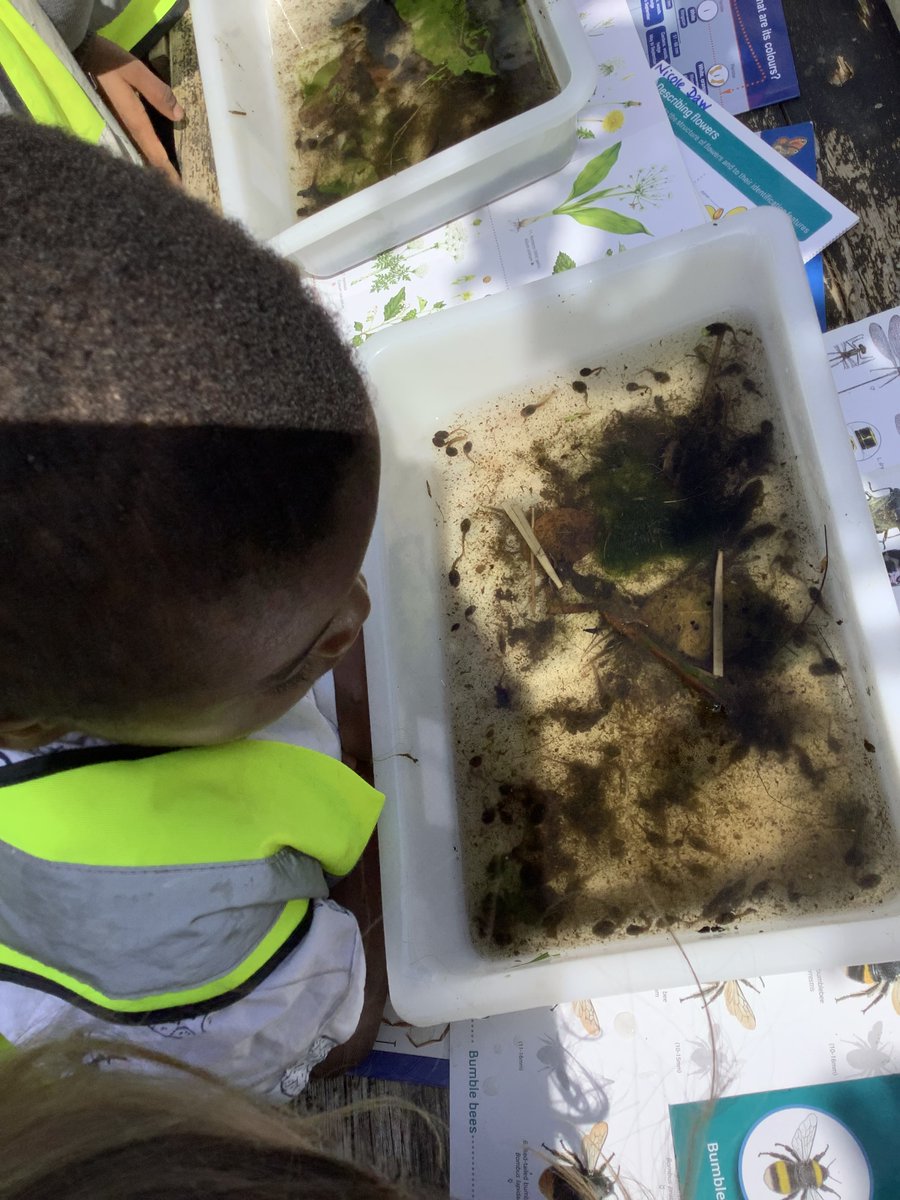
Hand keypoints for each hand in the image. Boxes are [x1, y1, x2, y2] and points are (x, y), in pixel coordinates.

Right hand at [79, 35, 182, 181]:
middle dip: (160, 176)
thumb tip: (179, 115)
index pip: (154, 153)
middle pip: (145, 159)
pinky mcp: (111, 120)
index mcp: (133, 120)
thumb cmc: (107, 61)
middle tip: (175, 191)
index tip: (178, 189)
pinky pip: (129, 143)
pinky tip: (146, 159)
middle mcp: (124, 128)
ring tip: (164, 181)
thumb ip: (157, 92)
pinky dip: (140, 154)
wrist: (77, 52)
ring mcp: (116, 126)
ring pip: (136, 153)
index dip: (167, 171)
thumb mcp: (135, 71)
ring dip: (150, 167)